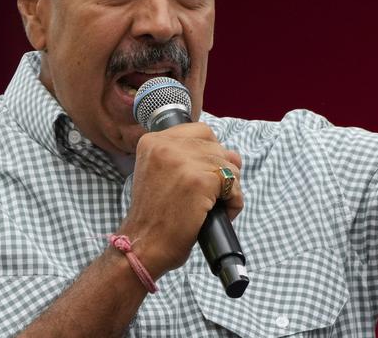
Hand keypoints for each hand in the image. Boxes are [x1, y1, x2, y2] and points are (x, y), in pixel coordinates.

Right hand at [118, 123, 243, 277]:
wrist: (143, 246)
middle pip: (217, 146)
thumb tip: (234, 156)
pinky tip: (219, 213)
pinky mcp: (199, 180)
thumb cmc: (156, 217)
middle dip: (220, 171)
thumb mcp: (161, 174)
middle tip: (206, 195)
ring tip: (210, 207)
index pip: (200, 131)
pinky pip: (233, 184)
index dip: (208, 154)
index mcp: (152, 141)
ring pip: (229, 165)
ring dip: (228, 189)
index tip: (199, 176)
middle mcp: (165, 145)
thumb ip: (191, 158)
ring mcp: (183, 161)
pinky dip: (234, 201)